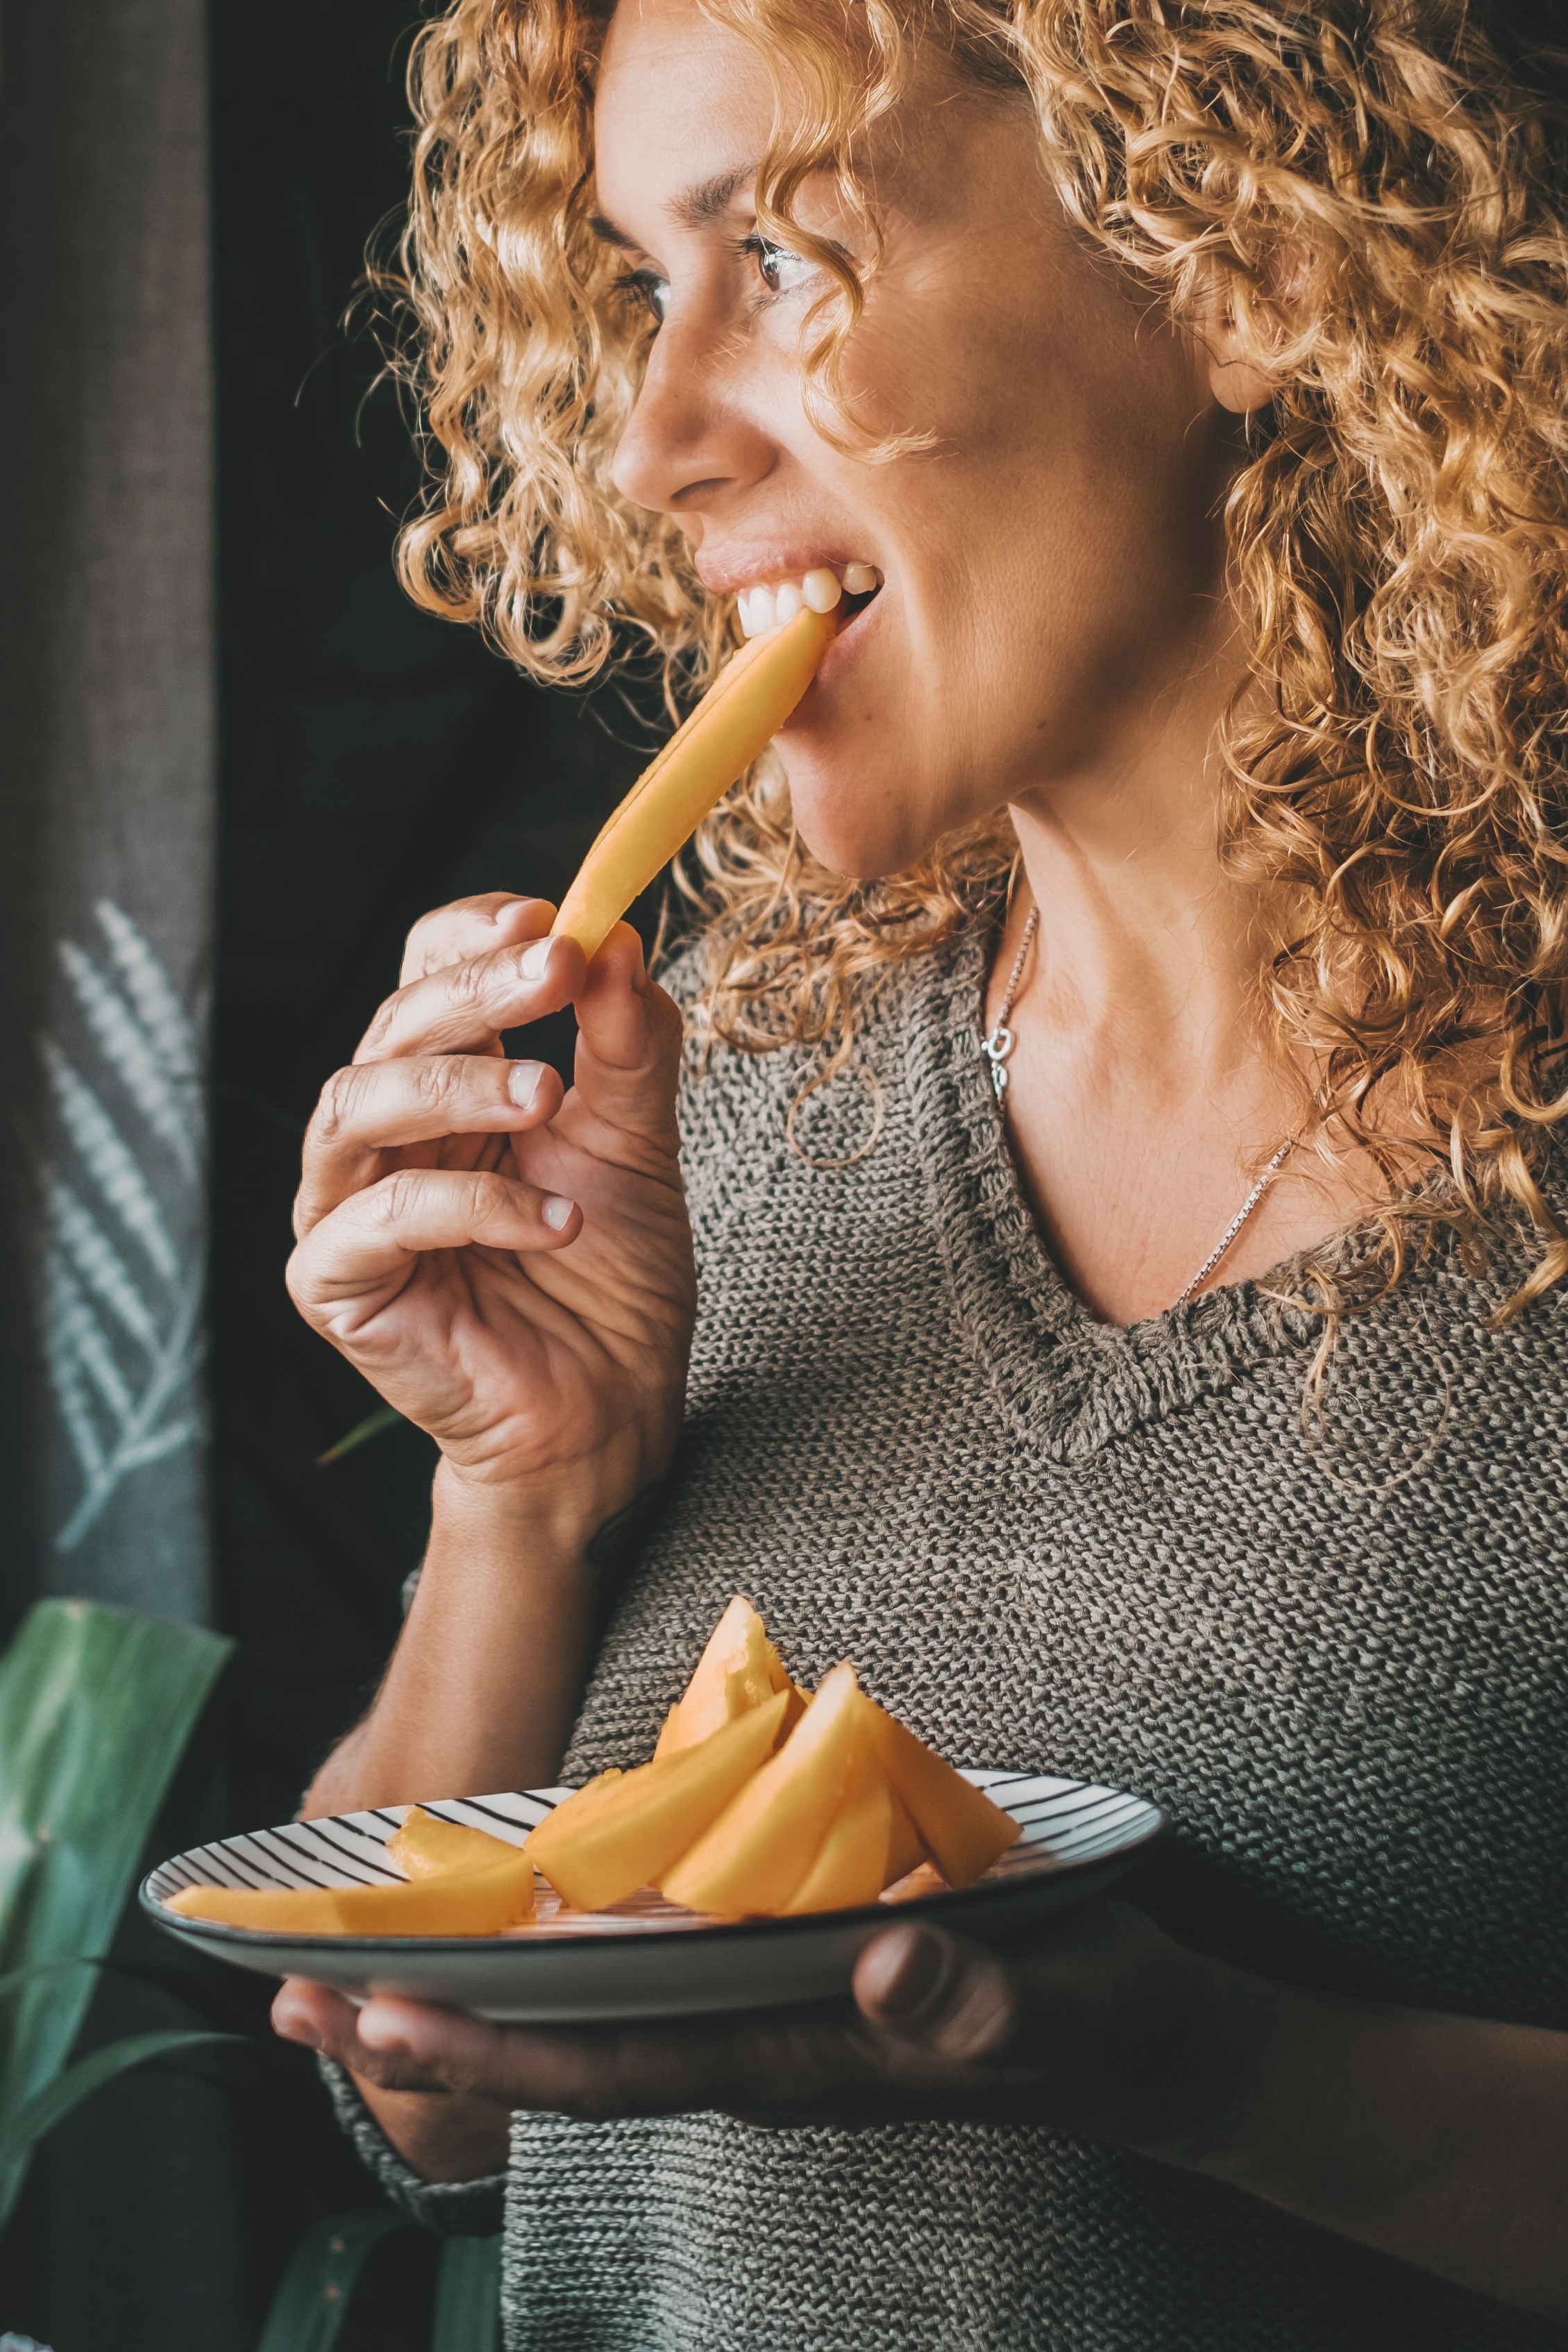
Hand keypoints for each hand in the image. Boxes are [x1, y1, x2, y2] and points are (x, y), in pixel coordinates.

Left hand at [273, 1899, 1239, 2152]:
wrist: (1138, 2044)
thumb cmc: (1099, 2020)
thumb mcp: (1060, 2008)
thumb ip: (980, 2003)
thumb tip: (888, 1967)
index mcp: (797, 2057)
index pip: (621, 2064)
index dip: (500, 2045)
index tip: (385, 2016)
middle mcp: (754, 2048)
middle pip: (566, 2055)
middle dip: (428, 2032)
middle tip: (288, 1997)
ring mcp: (761, 2019)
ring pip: (589, 2021)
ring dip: (464, 1997)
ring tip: (342, 1973)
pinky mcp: (778, 1979)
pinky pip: (641, 1980)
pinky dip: (549, 1959)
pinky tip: (498, 1926)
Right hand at [286, 894, 695, 1500]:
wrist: (609, 1412)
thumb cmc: (612, 1279)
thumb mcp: (639, 1143)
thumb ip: (627, 1045)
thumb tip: (618, 938)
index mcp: (442, 1087)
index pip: (422, 977)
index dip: (469, 938)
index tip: (547, 915)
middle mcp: (382, 1136)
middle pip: (390, 1027)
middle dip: (475, 990)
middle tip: (556, 967)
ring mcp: (348, 1208)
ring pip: (358, 1106)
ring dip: (457, 1085)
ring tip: (551, 1095)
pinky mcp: (338, 1286)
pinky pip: (381, 1220)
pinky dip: (472, 1207)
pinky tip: (557, 1219)